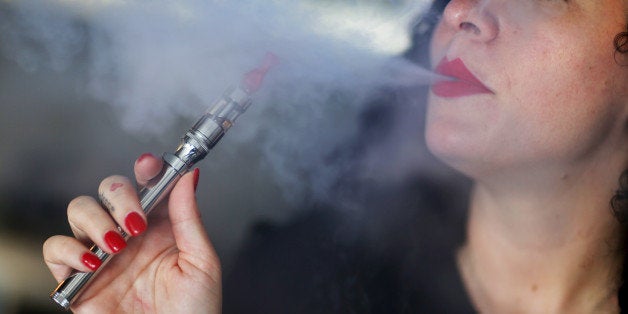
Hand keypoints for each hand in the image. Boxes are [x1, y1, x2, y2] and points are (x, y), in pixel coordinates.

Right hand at [43, 153, 220, 312]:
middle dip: (119, 195)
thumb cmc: (193, 311)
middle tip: (136, 221)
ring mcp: (103, 253)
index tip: (149, 165)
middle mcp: (130, 234)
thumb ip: (189, 218)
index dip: (146, 168)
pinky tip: (93, 263)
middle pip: (109, 189)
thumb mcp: (201, 262)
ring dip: (95, 220)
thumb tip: (188, 176)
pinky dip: (68, 250)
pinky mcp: (79, 278)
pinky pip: (56, 249)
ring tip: (117, 245)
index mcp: (161, 226)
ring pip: (80, 210)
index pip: (147, 184)